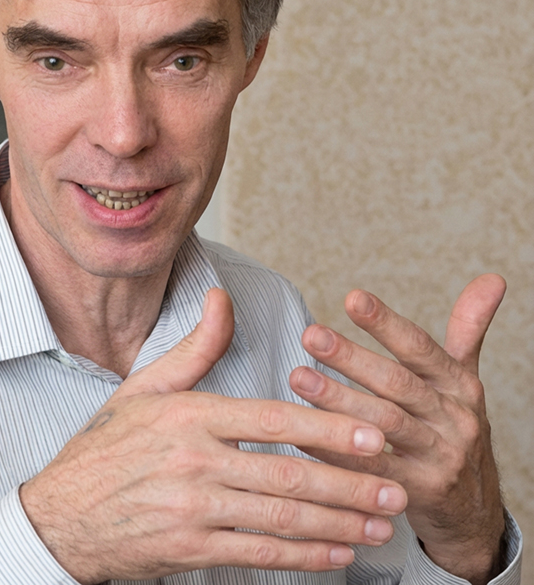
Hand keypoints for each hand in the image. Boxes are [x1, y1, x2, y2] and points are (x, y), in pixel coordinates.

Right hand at [20, 288, 408, 583]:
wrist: (60, 514)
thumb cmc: (105, 447)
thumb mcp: (144, 387)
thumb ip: (195, 348)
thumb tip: (223, 299)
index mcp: (189, 416)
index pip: (272, 419)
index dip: (329, 429)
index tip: (375, 435)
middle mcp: (194, 462)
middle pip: (287, 475)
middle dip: (351, 485)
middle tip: (397, 490)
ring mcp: (192, 510)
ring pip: (280, 519)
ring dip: (338, 525)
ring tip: (380, 526)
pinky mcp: (189, 549)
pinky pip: (257, 555)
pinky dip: (302, 556)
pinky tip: (336, 554)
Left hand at [289, 274, 506, 584]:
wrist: (474, 511)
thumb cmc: (455, 431)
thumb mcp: (465, 380)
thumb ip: (468, 329)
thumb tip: (491, 278)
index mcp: (458, 385)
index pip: (420, 347)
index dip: (386, 323)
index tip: (352, 298)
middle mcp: (452, 418)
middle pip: (396, 383)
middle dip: (351, 357)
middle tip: (311, 334)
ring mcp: (439, 458)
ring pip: (383, 424)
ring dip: (338, 400)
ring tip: (298, 377)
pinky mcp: (419, 493)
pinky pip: (371, 470)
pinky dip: (335, 452)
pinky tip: (302, 433)